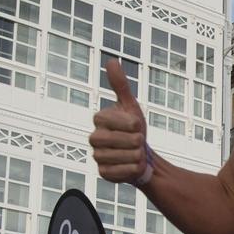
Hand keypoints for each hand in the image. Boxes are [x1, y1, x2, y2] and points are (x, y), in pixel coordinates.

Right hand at [90, 59, 148, 182]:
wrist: (139, 156)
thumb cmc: (134, 129)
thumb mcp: (130, 106)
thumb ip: (120, 85)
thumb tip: (111, 61)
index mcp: (99, 119)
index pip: (126, 122)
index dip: (136, 125)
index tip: (136, 126)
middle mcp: (94, 137)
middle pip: (127, 140)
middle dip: (138, 141)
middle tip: (136, 141)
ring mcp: (97, 156)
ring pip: (127, 156)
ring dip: (137, 156)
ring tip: (134, 153)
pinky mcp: (103, 173)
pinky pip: (124, 171)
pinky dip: (133, 169)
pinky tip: (131, 166)